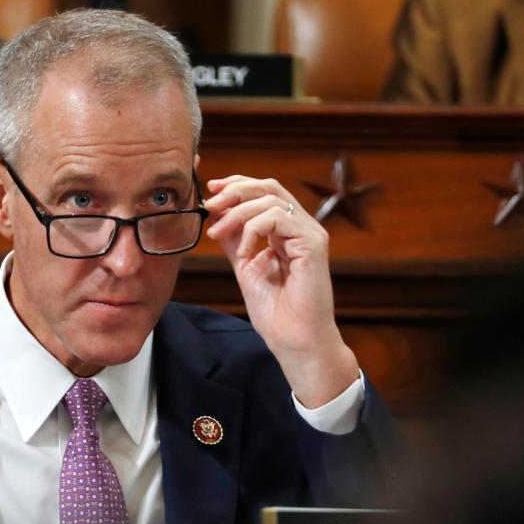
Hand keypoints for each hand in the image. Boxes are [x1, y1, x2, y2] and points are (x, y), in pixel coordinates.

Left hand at [204, 176, 358, 407]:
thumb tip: (215, 213)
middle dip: (234, 190)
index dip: (237, 184)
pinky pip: (278, 218)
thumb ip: (235, 239)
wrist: (293, 340)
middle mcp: (303, 227)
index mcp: (289, 230)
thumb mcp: (245, 265)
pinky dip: (253, 230)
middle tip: (210, 205)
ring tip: (218, 235)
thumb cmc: (275, 311)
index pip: (265, 191)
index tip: (210, 191)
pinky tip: (244, 254)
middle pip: (269, 186)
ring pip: (271, 199)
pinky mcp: (313, 244)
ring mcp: (310, 234)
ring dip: (237, 213)